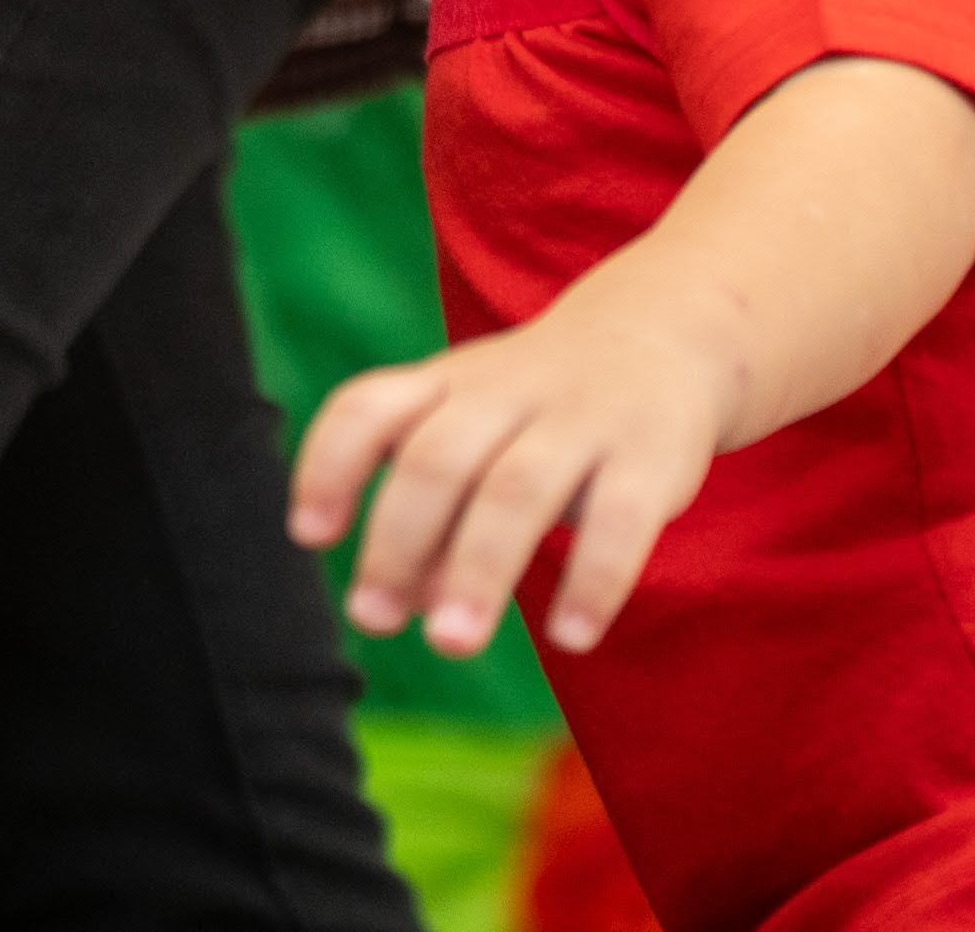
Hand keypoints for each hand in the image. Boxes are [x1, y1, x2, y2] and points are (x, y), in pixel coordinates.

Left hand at [287, 276, 739, 660]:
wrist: (667, 331)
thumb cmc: (544, 409)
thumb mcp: (480, 437)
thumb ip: (436, 518)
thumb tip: (408, 604)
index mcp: (449, 384)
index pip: (370, 406)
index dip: (329, 464)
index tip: (308, 535)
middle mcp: (507, 393)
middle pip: (437, 458)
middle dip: (397, 542)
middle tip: (372, 619)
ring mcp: (582, 418)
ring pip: (517, 489)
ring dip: (478, 571)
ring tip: (452, 643)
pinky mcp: (652, 454)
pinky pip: (621, 519)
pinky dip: (592, 581)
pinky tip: (571, 637)